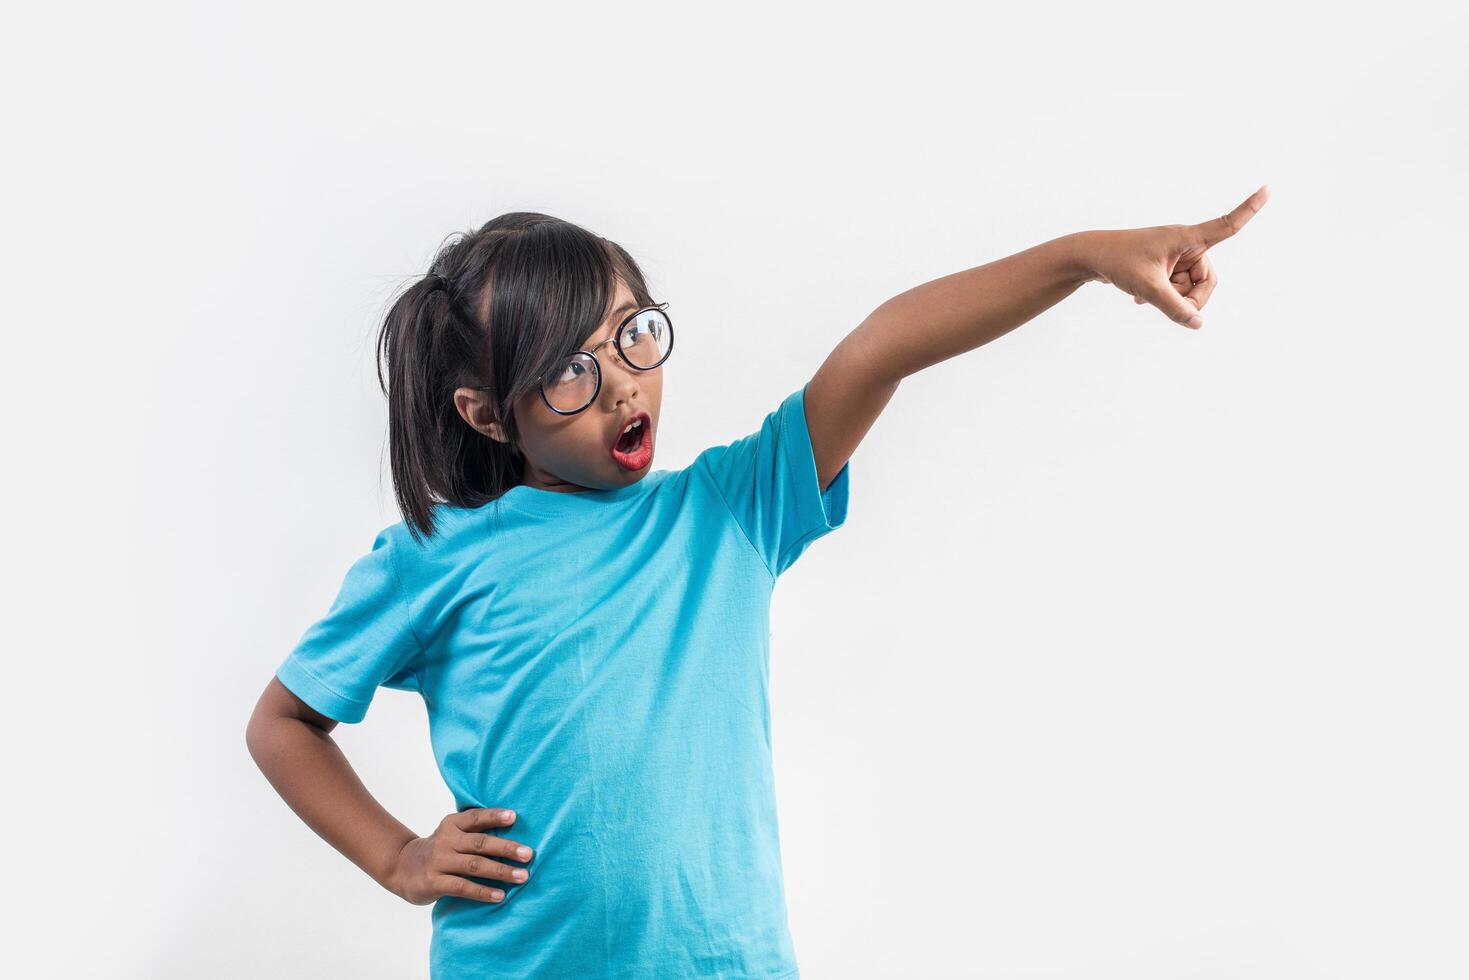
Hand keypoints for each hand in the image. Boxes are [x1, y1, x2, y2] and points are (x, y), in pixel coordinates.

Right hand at [388, 807, 533, 905]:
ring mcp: (439, 862)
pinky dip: (483, 892)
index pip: (475, 818)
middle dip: (506, 848)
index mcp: (452, 824)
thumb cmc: (439, 850)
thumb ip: (474, 831)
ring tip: (522, 876)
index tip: (514, 816)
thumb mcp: (451, 834)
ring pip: (474, 865)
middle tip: (529, 854)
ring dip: (501, 871)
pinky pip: (463, 887)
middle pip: (480, 843)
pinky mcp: (434, 882)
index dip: (494, 816)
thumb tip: (514, 827)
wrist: (401, 867)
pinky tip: (500, 895)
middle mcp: (445, 840)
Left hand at [1078, 185, 1269, 329]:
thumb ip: (1174, 308)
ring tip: (1145, 297)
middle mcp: (1184, 243)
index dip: (1249, 209)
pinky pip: (1176, 286)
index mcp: (1186, 237)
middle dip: (1191, 298)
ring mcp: (1174, 254)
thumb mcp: (1148, 288)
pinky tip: (1139, 300)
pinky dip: (1163, 295)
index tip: (1269, 188)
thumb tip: (1198, 324)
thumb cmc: (1118, 262)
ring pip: (1190, 287)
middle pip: (1207, 279)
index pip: (1225, 225)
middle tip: (1169, 307)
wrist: (1088, 257)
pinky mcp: (1164, 264)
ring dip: (1173, 297)